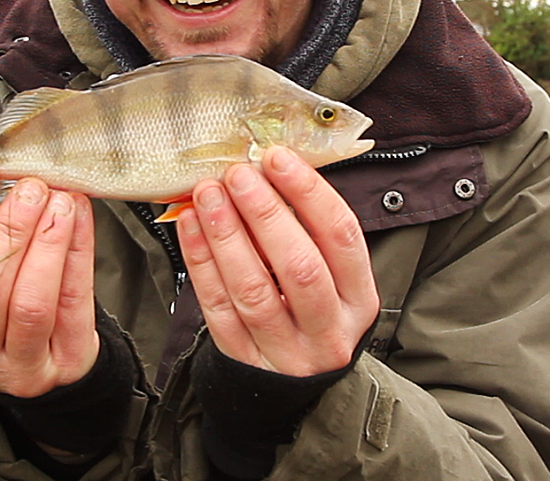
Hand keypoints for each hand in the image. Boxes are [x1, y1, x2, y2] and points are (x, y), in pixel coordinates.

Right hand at [0, 163, 98, 397]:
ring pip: (30, 302)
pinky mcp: (66, 366)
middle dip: (9, 230)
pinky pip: (73, 305)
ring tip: (60, 200)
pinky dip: (78, 254)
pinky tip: (79, 219)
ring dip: (46, 242)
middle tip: (31, 186)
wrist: (54, 362)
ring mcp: (20, 369)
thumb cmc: (11, 309)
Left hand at [176, 146, 378, 376]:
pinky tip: (191, 227)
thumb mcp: (332, 281)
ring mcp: (287, 352)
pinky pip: (218, 310)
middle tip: (238, 174)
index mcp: (359, 299)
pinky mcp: (245, 362)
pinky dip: (201, 263)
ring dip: (226, 235)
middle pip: (298, 266)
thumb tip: (269, 170)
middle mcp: (329, 330)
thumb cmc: (313, 316)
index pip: (342, 237)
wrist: (296, 390)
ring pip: (253, 290)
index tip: (278, 158)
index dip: (309, 193)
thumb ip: (310, 233)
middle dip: (265, 213)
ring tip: (208, 194)